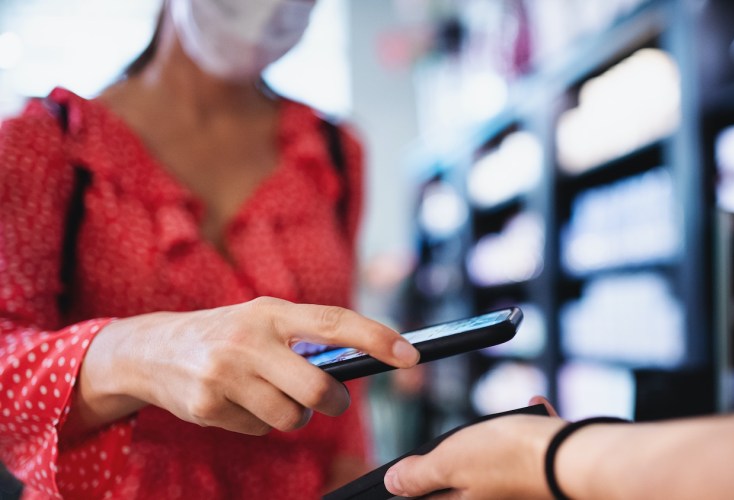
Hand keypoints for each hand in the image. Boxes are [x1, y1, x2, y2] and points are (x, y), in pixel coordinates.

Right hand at [72, 297, 419, 435]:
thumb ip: (304, 336)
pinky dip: (259, 422)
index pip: (334, 322)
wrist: (151, 349)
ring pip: (291, 417)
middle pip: (317, 389)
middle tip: (330, 401)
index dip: (376, 337)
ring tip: (271, 396)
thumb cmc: (224, 333)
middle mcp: (249, 339)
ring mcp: (225, 374)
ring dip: (293, 416)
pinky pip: (259, 429)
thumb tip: (361, 359)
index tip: (410, 355)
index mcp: (271, 311)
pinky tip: (238, 402)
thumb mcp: (261, 319)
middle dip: (333, 403)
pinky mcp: (208, 406)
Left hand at [384, 397, 563, 498]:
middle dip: (458, 454)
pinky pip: (529, 448)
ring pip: (496, 461)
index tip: (411, 464)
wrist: (571, 456)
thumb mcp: (449, 460)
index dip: (413, 482)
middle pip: (460, 482)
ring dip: (494, 436)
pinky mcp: (542, 473)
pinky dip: (529, 427)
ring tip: (499, 421)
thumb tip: (394, 484)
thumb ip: (418, 475)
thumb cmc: (510, 458)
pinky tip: (533, 407)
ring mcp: (518, 490)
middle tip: (461, 437)